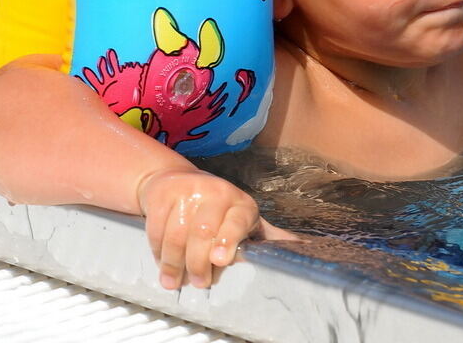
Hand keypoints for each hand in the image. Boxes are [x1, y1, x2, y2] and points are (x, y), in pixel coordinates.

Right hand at [136, 168, 296, 289]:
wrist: (176, 180)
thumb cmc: (219, 208)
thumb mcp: (245, 219)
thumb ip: (269, 236)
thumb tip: (305, 249)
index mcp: (241, 203)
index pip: (236, 220)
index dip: (227, 239)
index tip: (220, 260)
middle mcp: (216, 192)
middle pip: (203, 231)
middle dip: (198, 262)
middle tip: (198, 282)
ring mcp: (187, 191)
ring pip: (177, 234)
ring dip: (174, 262)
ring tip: (174, 280)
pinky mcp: (163, 195)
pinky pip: (157, 229)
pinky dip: (157, 251)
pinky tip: (162, 263)